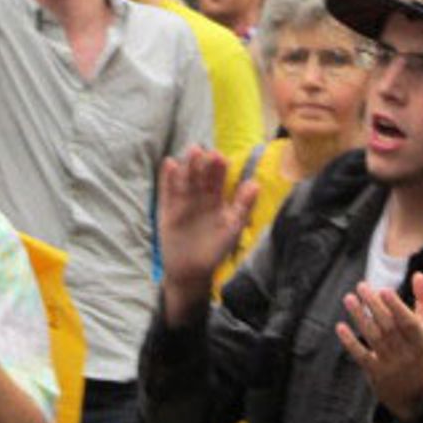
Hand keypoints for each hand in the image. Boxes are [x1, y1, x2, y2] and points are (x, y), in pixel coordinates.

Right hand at [158, 147, 256, 323]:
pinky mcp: (167, 209)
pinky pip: (167, 191)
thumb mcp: (233, 228)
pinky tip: (169, 164)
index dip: (219, 168)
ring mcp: (182, 201)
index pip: (217, 179)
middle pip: (200, 175)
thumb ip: (243, 206)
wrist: (191, 272)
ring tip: (191, 153)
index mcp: (216, 199)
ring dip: (186, 166)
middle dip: (202, 163)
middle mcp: (199, 196)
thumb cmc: (216, 250)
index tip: (221, 157)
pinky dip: (167, 178)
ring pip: (184, 179)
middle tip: (204, 150)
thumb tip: (256, 184)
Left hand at [337, 272, 422, 422]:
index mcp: (422, 340)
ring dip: (360, 317)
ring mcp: (390, 364)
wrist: (414, 392)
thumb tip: (418, 275)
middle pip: (388, 327)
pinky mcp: (374, 372)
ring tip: (349, 298)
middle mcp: (406, 353)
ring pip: (373, 338)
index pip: (409, 323)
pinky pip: (361, 356)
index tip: (384, 289)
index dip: (397, 307)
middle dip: (374, 306)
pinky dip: (350, 342)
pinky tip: (340, 326)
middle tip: (361, 286)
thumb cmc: (419, 349)